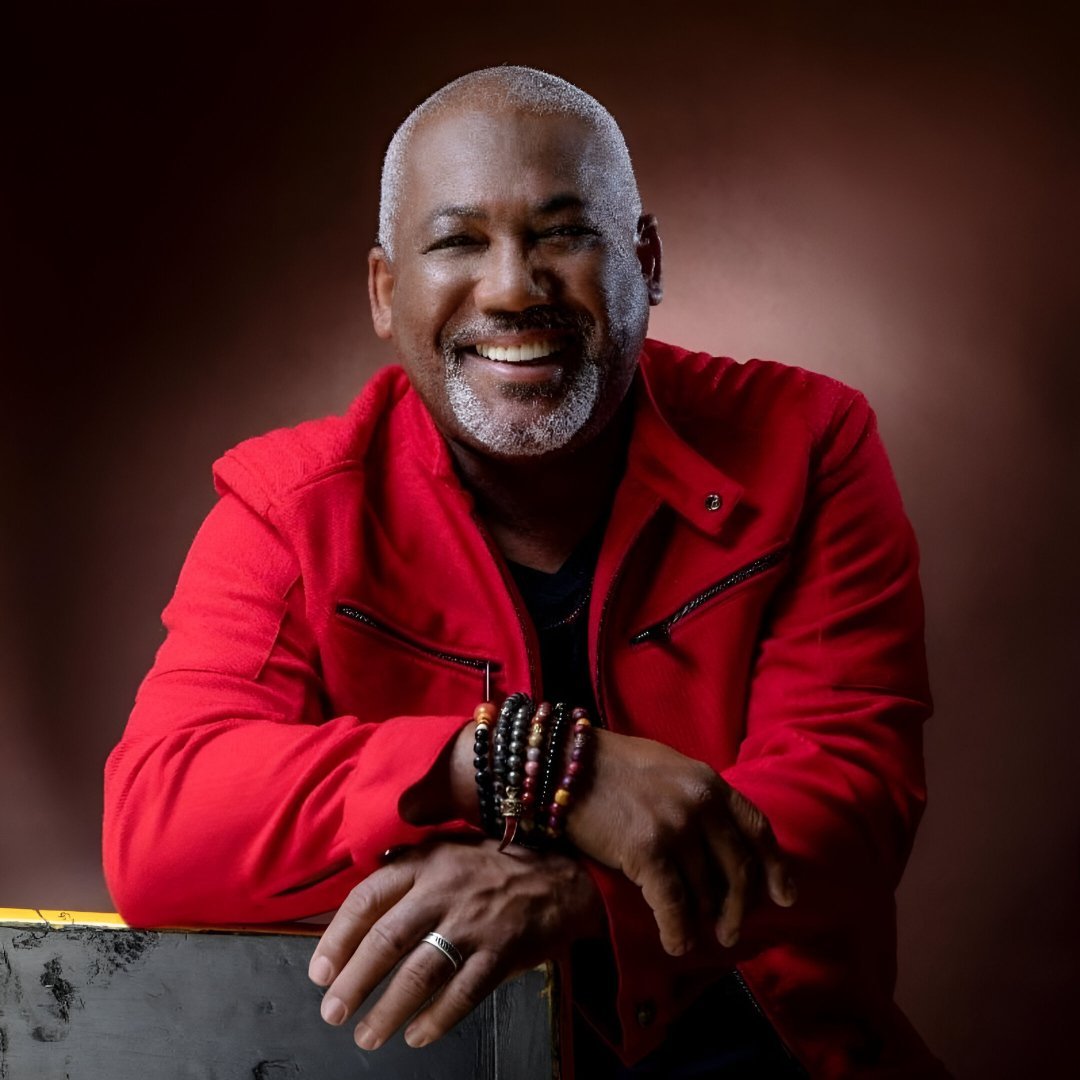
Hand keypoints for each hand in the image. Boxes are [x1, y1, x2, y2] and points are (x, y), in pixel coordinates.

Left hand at [307, 838, 603, 1049]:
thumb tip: (365, 888)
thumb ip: (410, 866)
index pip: (367, 898)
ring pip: (419, 972)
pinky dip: (436, 1019)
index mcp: (425, 862)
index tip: (319, 971)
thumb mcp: (450, 848)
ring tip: (366, 1035)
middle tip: (333, 1012)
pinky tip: (417, 1034)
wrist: (563, 876)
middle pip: (386, 939)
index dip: (337, 937)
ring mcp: (474, 922)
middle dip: (353, 982)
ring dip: (387, 1009)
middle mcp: (444, 890)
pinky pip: (462, 993)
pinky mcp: (501, 951)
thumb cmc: (497, 866)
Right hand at [568, 730, 795, 955]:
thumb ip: (697, 797)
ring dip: (703, 921)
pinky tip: (676, 944)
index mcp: (709, 781)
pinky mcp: (648, 850)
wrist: (563, 761)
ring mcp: (677, 826)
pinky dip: (678, 931)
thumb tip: (717, 842)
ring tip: (694, 935)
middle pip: (738, 870)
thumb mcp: (668, 768)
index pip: (757, 828)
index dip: (775, 868)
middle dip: (739, 908)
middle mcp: (701, 803)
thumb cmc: (611, 765)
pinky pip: (675, 905)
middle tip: (731, 933)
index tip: (785, 897)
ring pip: (705, 891)